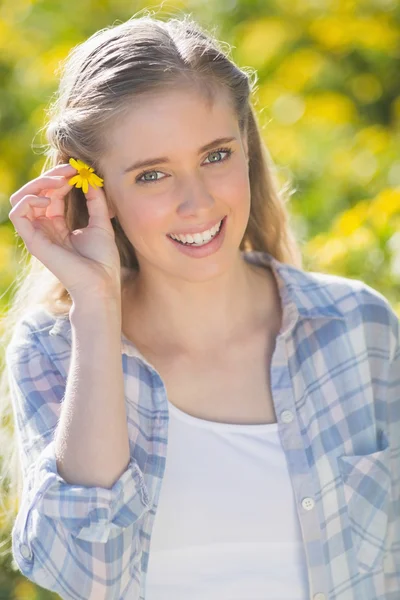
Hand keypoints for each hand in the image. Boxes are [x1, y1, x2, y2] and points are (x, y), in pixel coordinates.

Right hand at [8, 163, 121, 301]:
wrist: (101, 284)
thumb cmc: (102, 260)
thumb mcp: (101, 222)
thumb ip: (95, 200)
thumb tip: (90, 178)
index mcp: (59, 225)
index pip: (51, 193)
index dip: (62, 177)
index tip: (78, 169)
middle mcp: (45, 228)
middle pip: (35, 192)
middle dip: (50, 175)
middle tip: (70, 170)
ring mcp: (37, 234)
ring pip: (21, 198)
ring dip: (38, 183)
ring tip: (59, 182)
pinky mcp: (33, 241)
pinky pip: (17, 213)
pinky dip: (30, 200)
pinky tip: (50, 202)